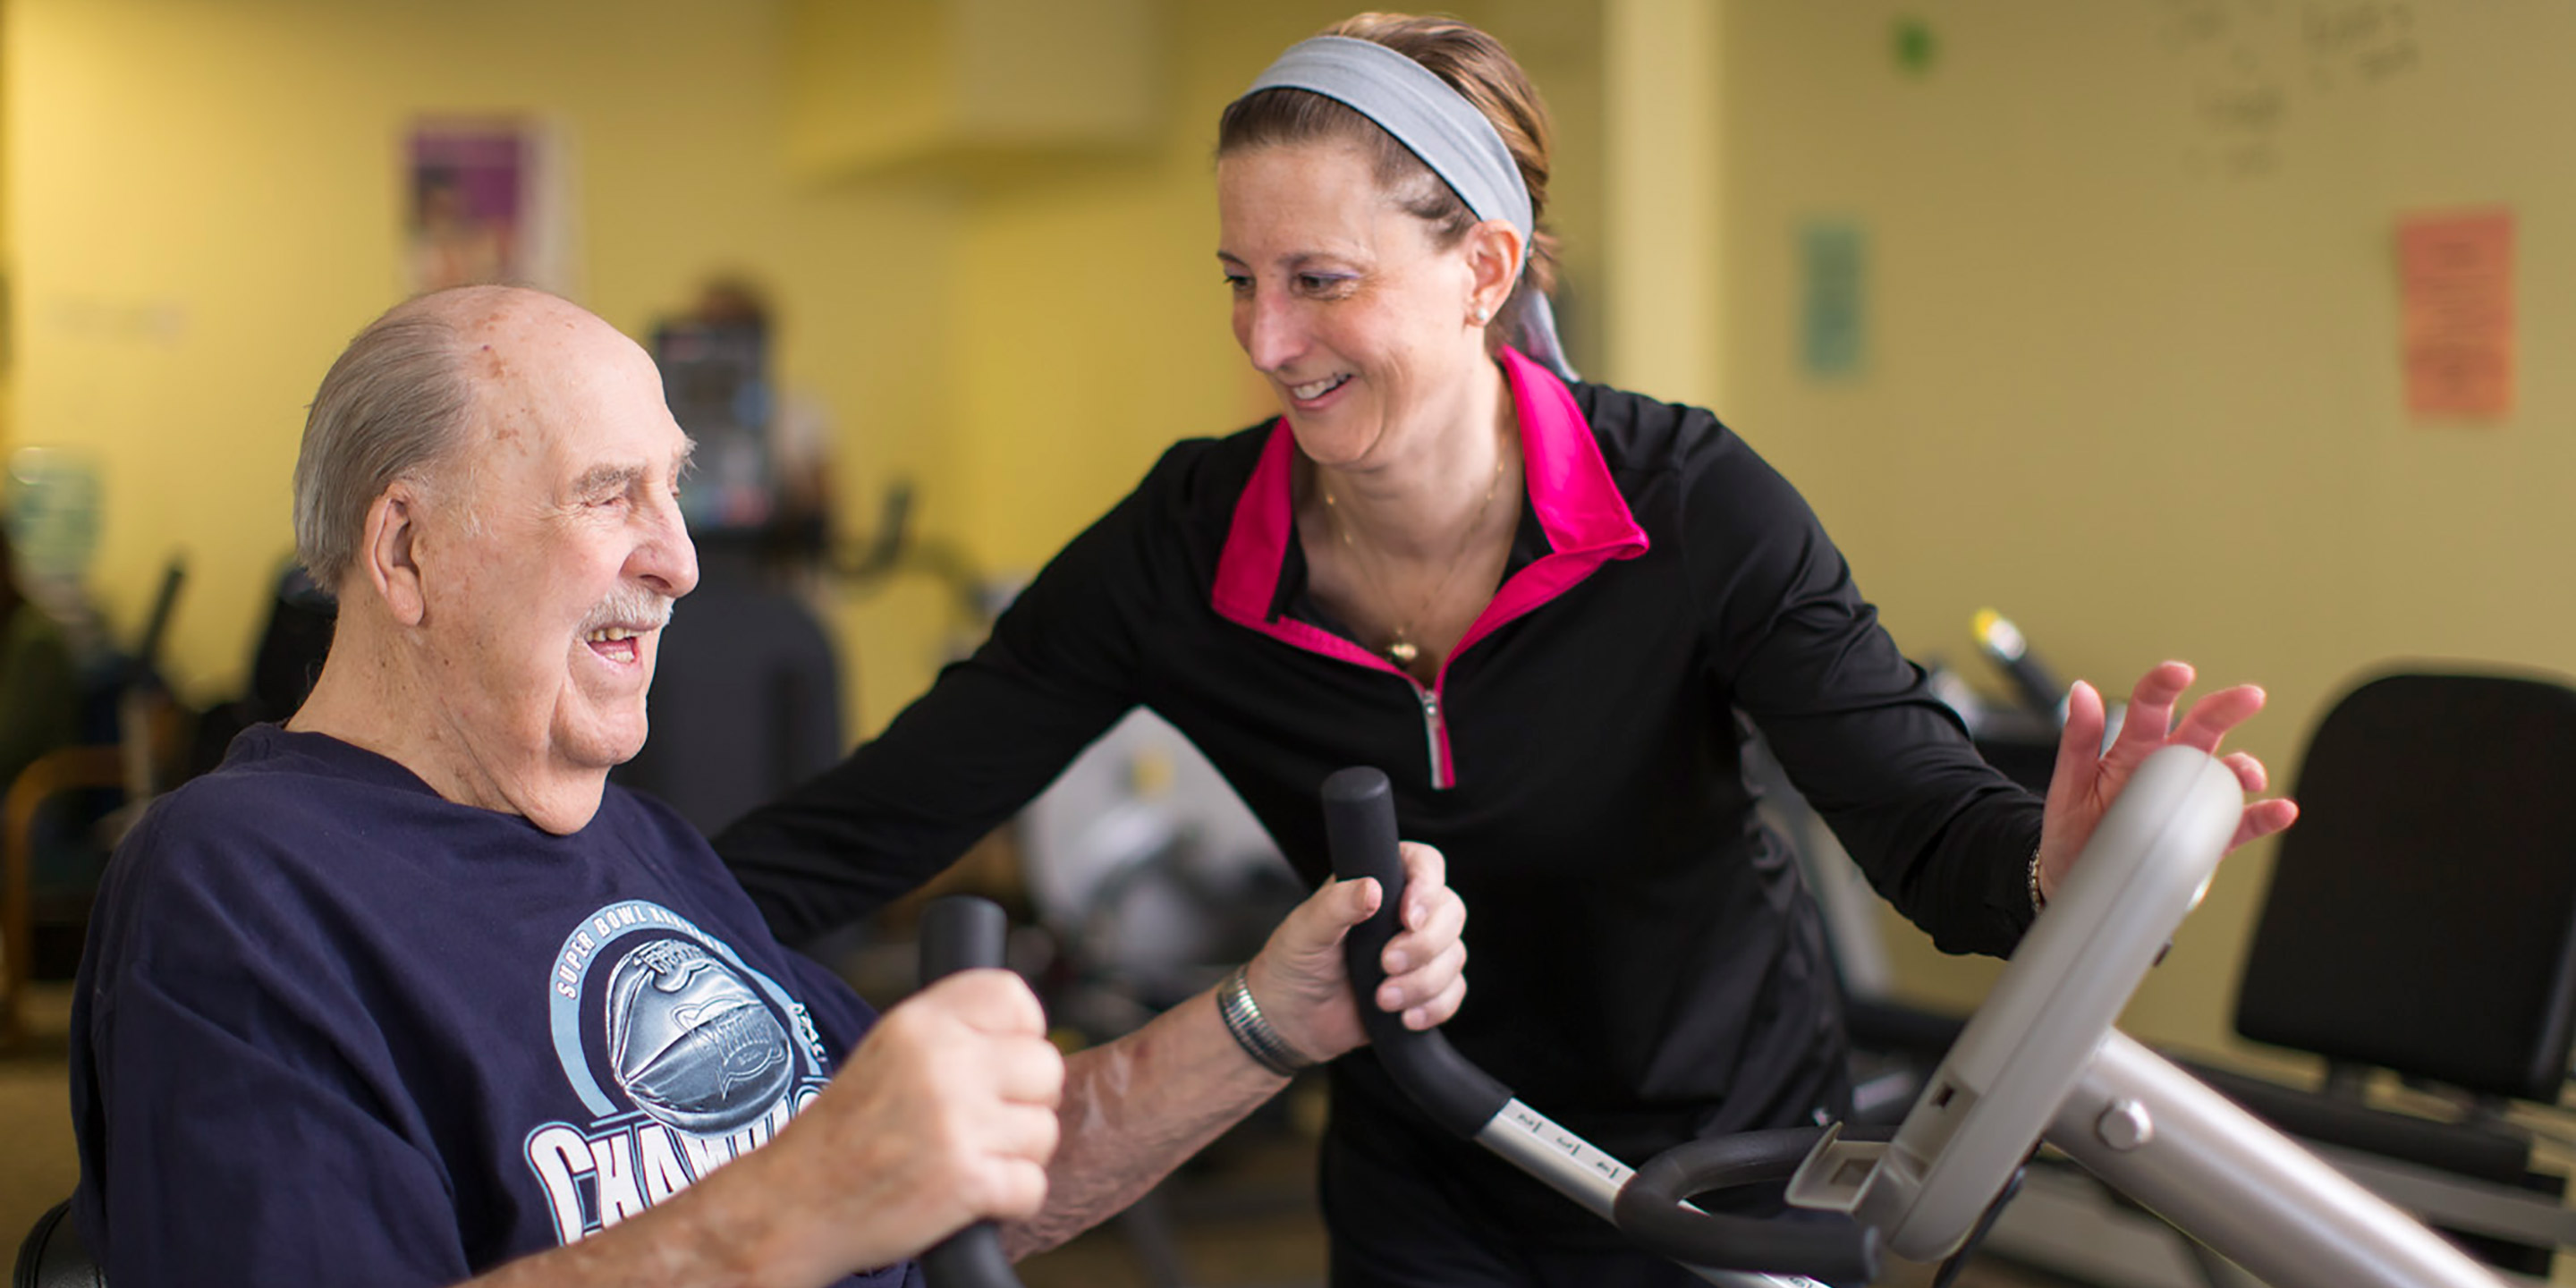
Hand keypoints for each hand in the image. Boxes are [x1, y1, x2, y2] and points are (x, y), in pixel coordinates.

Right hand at [745, 969, 1062, 1278]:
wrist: (793, 1205)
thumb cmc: (845, 1132)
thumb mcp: (887, 1052)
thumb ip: (952, 1033)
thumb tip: (1028, 1033)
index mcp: (919, 1024)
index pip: (1013, 997)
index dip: (1023, 1032)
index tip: (1003, 1063)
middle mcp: (941, 1063)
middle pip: (1046, 1067)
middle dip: (1026, 1101)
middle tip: (984, 1123)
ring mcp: (956, 1123)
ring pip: (1044, 1130)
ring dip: (1017, 1155)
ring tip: (966, 1158)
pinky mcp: (966, 1181)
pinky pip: (1033, 1186)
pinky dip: (1010, 1200)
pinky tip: (971, 1194)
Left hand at [1243, 841, 1467, 1062]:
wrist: (1290, 1018)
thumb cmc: (1293, 962)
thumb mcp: (1305, 929)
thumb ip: (1336, 905)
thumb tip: (1372, 888)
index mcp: (1379, 882)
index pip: (1425, 864)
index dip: (1427, 887)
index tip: (1408, 918)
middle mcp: (1406, 912)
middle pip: (1451, 912)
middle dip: (1424, 944)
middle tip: (1386, 964)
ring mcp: (1420, 951)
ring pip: (1454, 956)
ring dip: (1423, 982)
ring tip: (1382, 999)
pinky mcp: (1425, 988)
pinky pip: (1453, 992)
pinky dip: (1434, 1007)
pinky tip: (1404, 1017)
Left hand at [2038, 660, 2299, 901]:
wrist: (2078, 880)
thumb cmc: (2073, 829)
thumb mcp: (2069, 784)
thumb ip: (2078, 739)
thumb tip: (2081, 690)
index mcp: (2133, 748)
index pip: (2151, 705)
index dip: (2165, 685)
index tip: (2179, 673)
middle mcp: (2168, 766)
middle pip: (2203, 728)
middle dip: (2226, 709)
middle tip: (2249, 697)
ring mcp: (2190, 799)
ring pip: (2226, 773)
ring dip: (2244, 768)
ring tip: (2249, 775)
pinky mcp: (2205, 836)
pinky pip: (2240, 823)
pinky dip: (2265, 817)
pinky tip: (2280, 810)